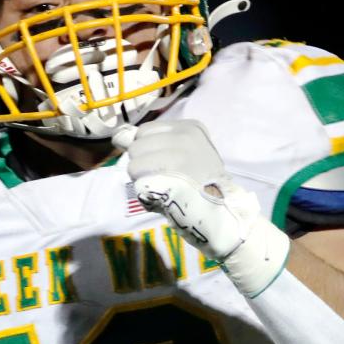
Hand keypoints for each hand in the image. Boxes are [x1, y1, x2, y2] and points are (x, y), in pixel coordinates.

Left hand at [115, 119, 289, 297]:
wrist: (225, 215)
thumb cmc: (201, 187)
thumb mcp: (184, 154)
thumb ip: (152, 144)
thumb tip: (118, 137)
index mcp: (190, 127)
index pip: (145, 130)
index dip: (147, 151)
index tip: (165, 165)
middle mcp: (184, 137)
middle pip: (135, 147)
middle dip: (142, 166)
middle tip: (165, 180)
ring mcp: (178, 157)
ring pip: (133, 166)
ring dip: (143, 182)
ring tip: (166, 190)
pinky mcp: (170, 178)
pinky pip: (139, 186)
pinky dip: (146, 198)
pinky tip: (166, 201)